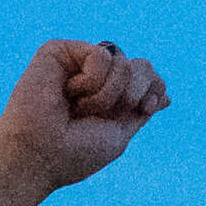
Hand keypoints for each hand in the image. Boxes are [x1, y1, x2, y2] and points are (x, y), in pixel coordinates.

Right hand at [0, 38, 167, 195]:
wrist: (39, 155)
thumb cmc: (74, 153)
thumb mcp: (119, 134)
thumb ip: (140, 110)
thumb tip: (166, 95)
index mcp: (110, 97)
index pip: (149, 76)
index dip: (155, 89)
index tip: (146, 107)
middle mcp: (94, 78)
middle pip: (141, 65)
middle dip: (133, 93)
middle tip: (102, 114)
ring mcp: (77, 63)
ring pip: (123, 61)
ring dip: (107, 94)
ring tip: (79, 108)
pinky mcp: (60, 51)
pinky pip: (101, 54)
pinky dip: (92, 81)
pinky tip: (69, 93)